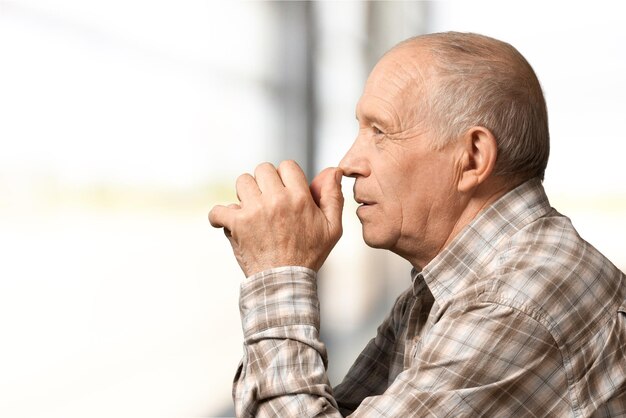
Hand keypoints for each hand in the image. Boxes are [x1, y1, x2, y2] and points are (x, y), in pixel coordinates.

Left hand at [209, 160, 343, 276]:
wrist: (286, 281)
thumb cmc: (309, 255)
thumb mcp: (332, 228)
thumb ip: (333, 196)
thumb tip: (333, 170)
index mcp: (299, 198)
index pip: (287, 166)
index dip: (286, 177)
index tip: (285, 192)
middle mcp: (276, 200)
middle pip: (263, 169)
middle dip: (265, 182)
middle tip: (268, 200)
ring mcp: (254, 211)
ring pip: (242, 182)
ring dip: (245, 194)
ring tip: (251, 210)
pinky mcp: (236, 224)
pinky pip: (218, 210)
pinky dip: (219, 216)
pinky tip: (227, 221)